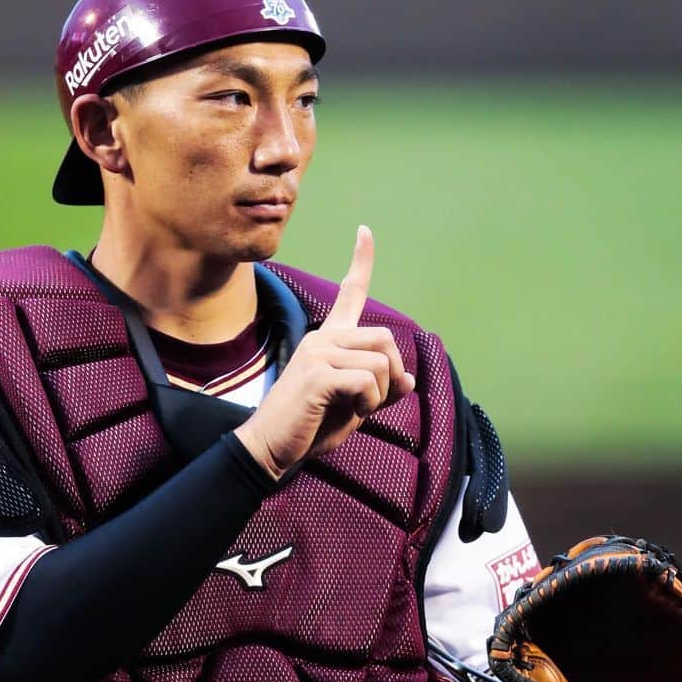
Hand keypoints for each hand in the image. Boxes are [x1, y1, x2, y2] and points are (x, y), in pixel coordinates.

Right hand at [234, 225, 415, 479]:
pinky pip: (368, 381)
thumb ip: (379, 389)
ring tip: (357, 408)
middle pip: (385, 337)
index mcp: (328, 340)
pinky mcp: (318, 373)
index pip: (349, 293)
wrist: (272, 449)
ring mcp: (317, 353)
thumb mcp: (355, 407)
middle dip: (392, 373)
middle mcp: (322, 338)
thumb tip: (408, 380)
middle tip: (374, 400)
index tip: (365, 231)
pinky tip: (352, 413)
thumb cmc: (311, 427)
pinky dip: (370, 403)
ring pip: (381, 360)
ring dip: (380, 393)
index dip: (361, 262)